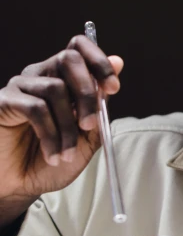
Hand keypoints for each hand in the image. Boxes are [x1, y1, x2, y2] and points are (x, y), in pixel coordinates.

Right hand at [0, 35, 123, 203]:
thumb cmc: (51, 162)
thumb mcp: (87, 138)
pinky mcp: (4, 101)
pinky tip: (52, 155)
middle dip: (87, 93)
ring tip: (66, 153)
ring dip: (68, 127)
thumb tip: (118, 61)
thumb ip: (101, 104)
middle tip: (89, 125)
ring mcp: (21, 87)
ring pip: (55, 88)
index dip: (99, 62)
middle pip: (69, 59)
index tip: (113, 88)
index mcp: (62, 79)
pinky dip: (50, 135)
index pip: (79, 48)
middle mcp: (41, 76)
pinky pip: (35, 108)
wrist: (20, 187)